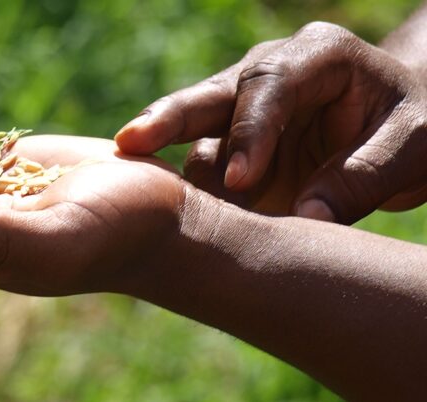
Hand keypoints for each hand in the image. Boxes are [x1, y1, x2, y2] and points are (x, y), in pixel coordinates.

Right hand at [115, 22, 426, 223]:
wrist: (396, 127)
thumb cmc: (412, 125)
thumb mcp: (411, 148)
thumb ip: (361, 179)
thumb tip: (306, 218)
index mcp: (317, 56)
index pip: (270, 85)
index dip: (251, 131)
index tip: (238, 180)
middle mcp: (267, 74)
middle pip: (210, 94)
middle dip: (167, 119)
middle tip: (130, 143)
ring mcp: (241, 108)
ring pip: (195, 134)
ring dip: (178, 172)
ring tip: (153, 206)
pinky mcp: (229, 142)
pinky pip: (200, 164)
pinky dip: (185, 189)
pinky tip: (161, 210)